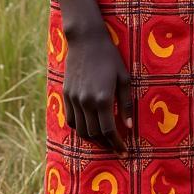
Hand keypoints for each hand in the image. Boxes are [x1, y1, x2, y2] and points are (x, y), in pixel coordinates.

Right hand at [62, 27, 132, 151]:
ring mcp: (73, 100)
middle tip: (117, 147)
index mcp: (102, 98)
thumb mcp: (124, 78)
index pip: (108, 131)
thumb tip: (128, 126)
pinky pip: (72, 120)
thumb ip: (125, 103)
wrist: (86, 41)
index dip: (117, 143)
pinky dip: (80, 129)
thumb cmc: (110, 57)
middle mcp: (85, 102)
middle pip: (94, 134)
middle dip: (107, 144)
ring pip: (81, 130)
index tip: (124, 151)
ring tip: (105, 141)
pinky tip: (90, 128)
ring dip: (93, 139)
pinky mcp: (66, 96)